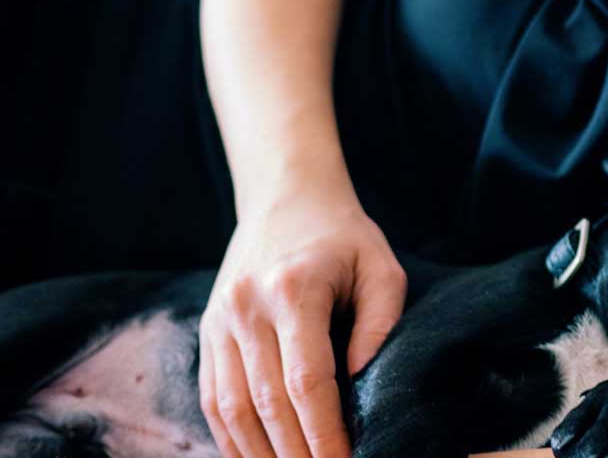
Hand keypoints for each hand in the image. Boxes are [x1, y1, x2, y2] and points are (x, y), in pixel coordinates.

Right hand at [198, 185, 407, 457]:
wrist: (284, 196)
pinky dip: (232, 435)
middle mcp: (247, 307)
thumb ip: (380, 322)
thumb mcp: (380, 266)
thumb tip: (362, 378)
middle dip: (295, 451)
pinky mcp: (207, 331)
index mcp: (294, 289)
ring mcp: (219, 320)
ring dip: (260, 452)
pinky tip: (257, 456)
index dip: (324, 430)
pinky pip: (212, 396)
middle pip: (266, 402)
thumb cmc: (343, 236)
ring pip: (231, 406)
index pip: (306, 378)